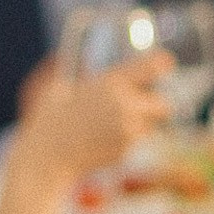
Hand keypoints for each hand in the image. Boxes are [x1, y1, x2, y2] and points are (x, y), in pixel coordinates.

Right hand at [14, 51, 173, 180]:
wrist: (48, 157)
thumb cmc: (48, 119)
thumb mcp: (55, 86)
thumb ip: (72, 69)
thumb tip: (73, 55)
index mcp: (112, 82)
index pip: (153, 67)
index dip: (161, 65)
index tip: (165, 64)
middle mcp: (126, 105)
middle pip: (164, 104)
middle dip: (156, 105)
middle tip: (142, 105)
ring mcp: (129, 130)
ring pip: (151, 125)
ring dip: (142, 124)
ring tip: (114, 124)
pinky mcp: (128, 150)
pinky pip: (137, 141)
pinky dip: (128, 139)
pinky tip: (104, 139)